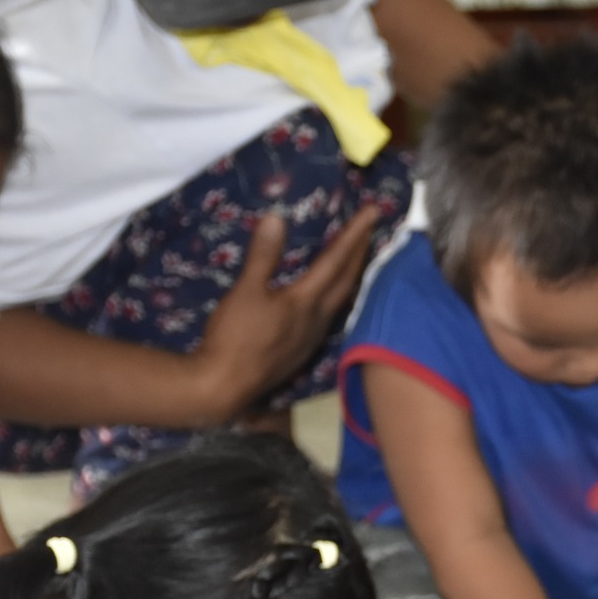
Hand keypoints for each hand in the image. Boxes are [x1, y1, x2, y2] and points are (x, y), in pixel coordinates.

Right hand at [191, 205, 383, 413]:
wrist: (224, 386)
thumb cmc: (234, 337)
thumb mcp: (245, 291)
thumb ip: (263, 255)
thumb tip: (277, 218)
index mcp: (306, 301)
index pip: (337, 261)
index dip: (355, 234)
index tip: (373, 212)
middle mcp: (318, 320)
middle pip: (348, 281)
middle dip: (361, 253)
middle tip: (372, 230)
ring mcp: (312, 338)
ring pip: (342, 301)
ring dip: (353, 277)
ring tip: (360, 260)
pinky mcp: (302, 351)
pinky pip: (330, 317)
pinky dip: (337, 298)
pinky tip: (332, 299)